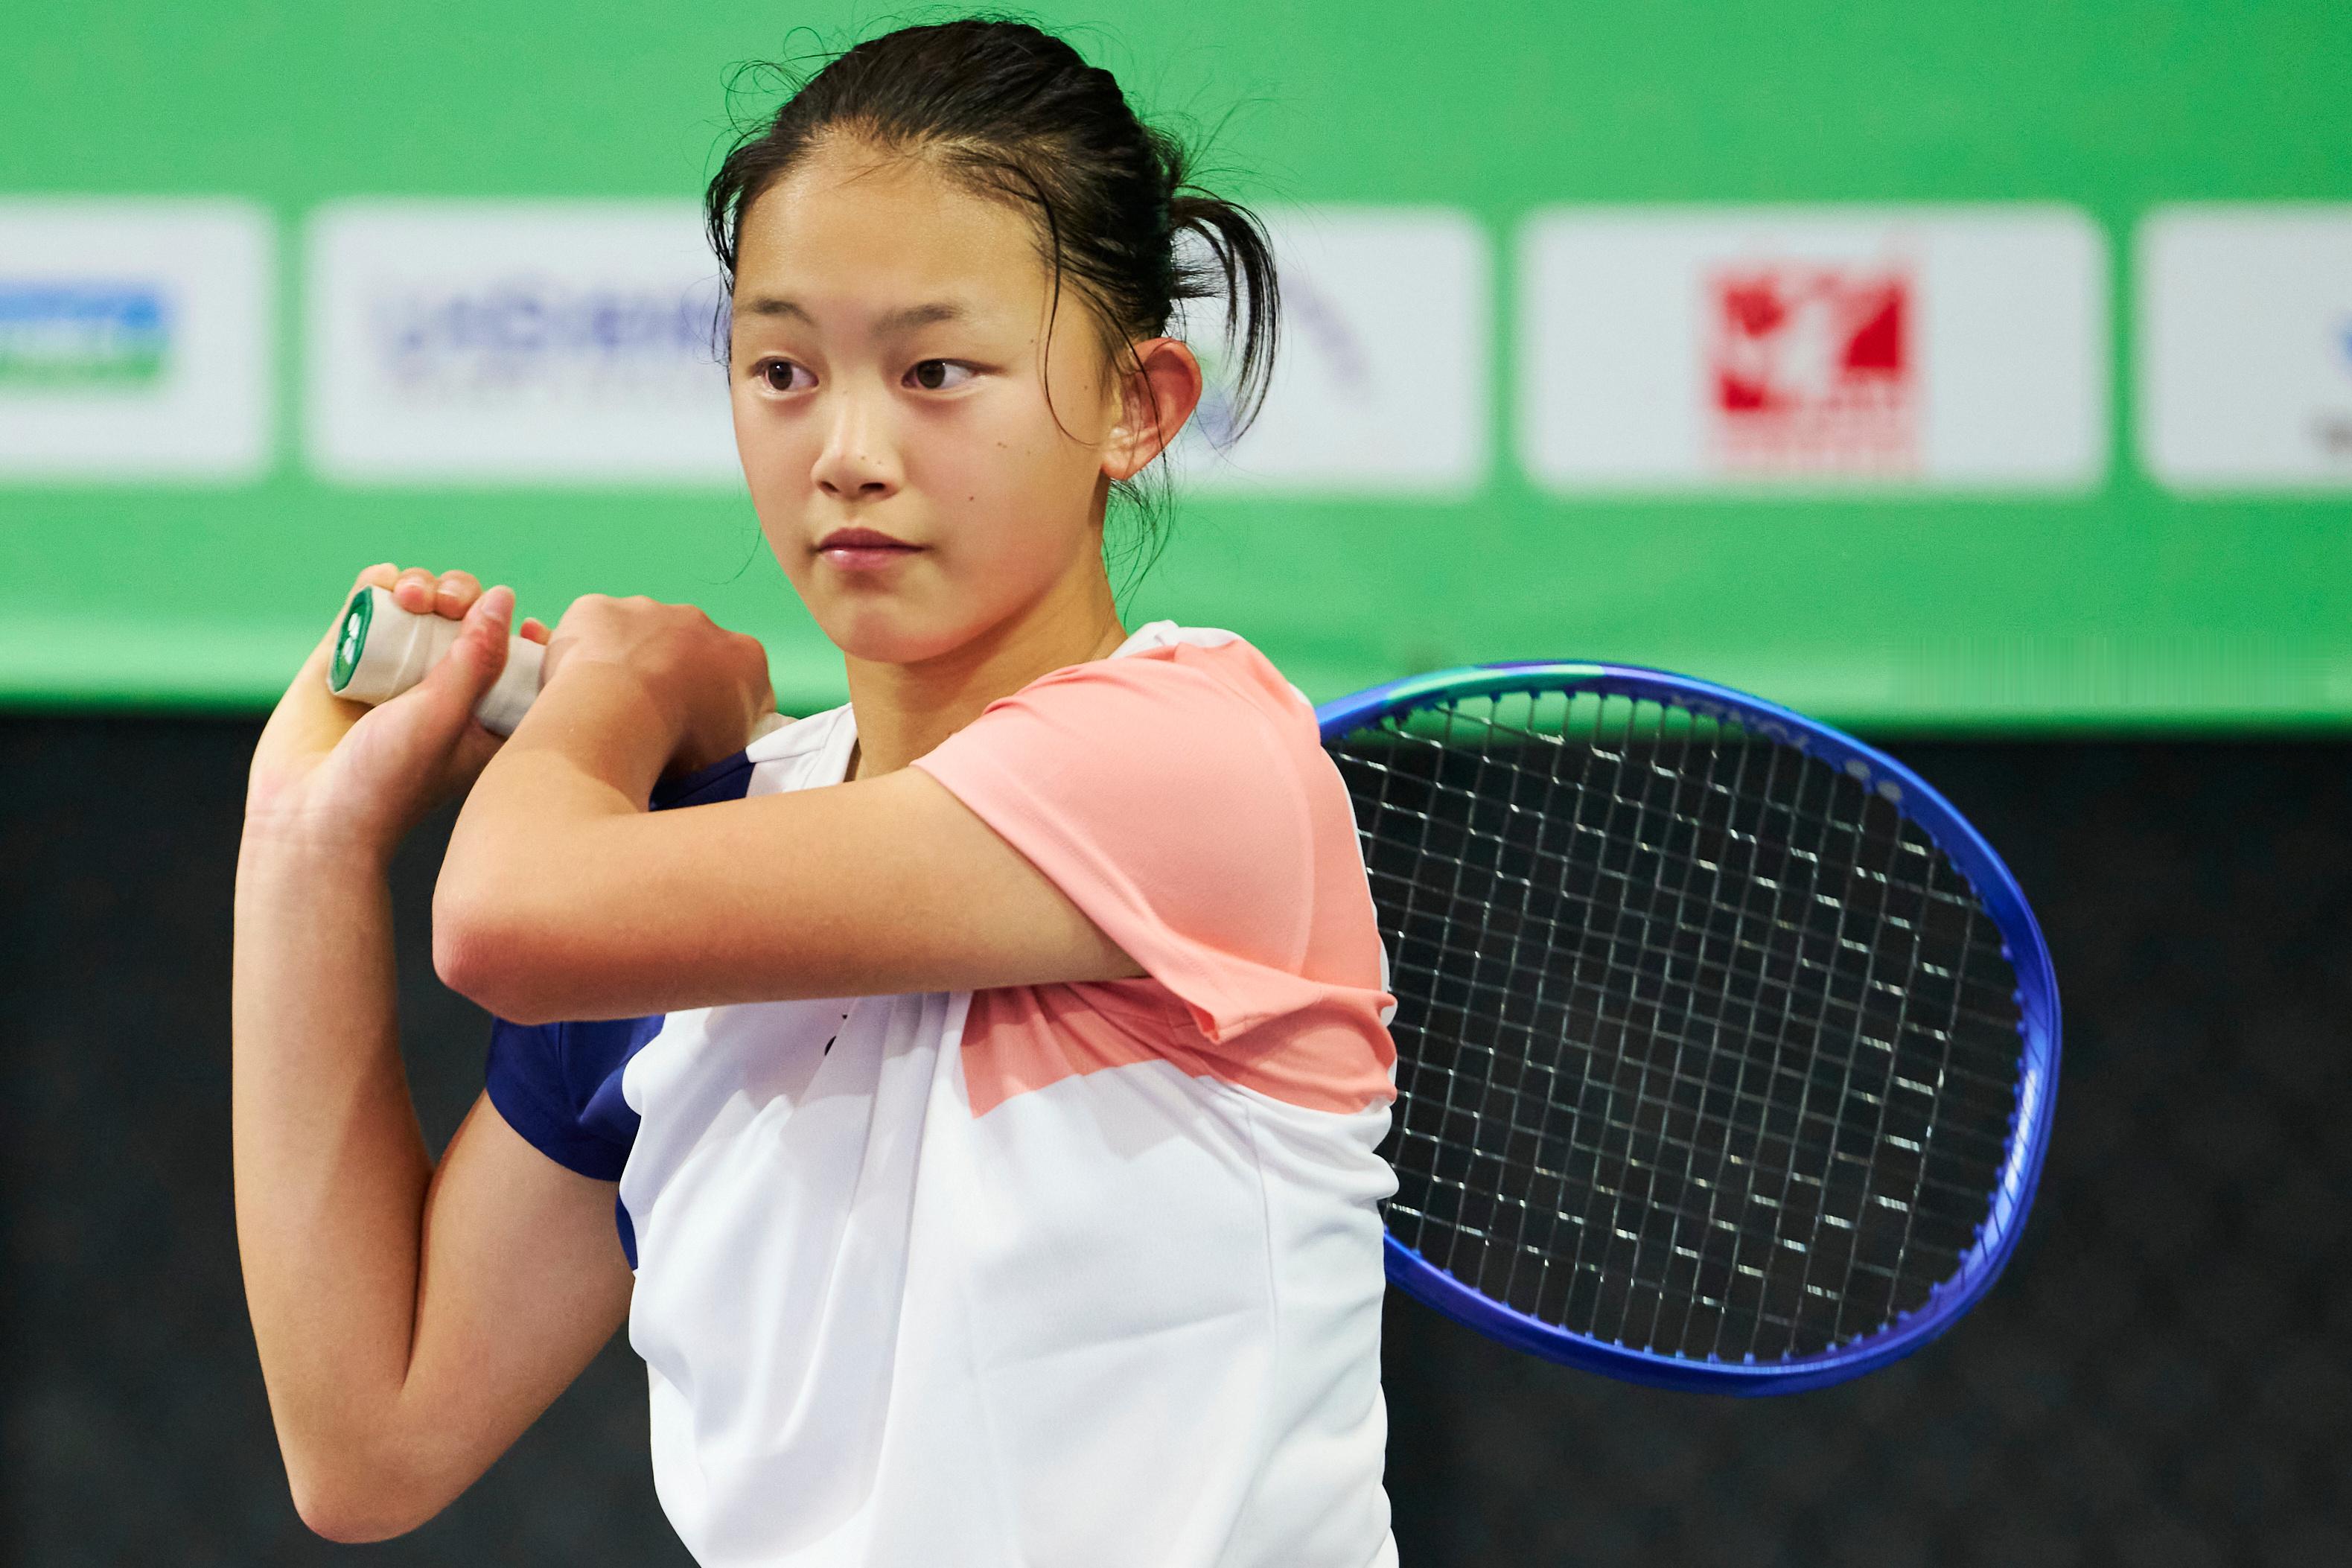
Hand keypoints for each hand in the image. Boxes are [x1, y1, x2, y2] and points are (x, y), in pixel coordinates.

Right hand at [245, 565, 551, 854]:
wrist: (307, 815)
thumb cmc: (388, 781)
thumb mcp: (446, 716)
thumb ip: (477, 658)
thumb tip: (504, 598)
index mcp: (482, 715)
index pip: (517, 658)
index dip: (525, 634)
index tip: (531, 627)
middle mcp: (440, 689)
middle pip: (467, 619)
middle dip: (464, 596)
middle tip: (451, 605)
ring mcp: (392, 671)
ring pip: (421, 606)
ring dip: (425, 586)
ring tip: (413, 598)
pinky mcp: (345, 657)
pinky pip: (369, 605)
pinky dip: (380, 583)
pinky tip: (385, 582)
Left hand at [537, 594, 774, 775]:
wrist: (613, 723)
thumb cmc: (675, 749)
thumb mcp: (728, 757)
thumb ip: (732, 735)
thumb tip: (718, 736)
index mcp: (744, 657)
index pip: (742, 680)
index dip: (720, 708)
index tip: (698, 734)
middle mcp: (701, 621)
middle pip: (690, 649)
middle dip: (675, 676)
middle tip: (651, 720)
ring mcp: (647, 609)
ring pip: (640, 634)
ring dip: (632, 660)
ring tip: (611, 706)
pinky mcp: (597, 608)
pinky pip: (591, 628)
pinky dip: (586, 653)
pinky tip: (578, 686)